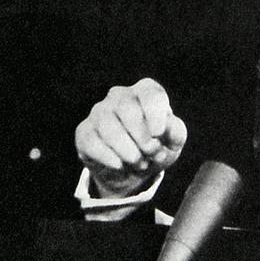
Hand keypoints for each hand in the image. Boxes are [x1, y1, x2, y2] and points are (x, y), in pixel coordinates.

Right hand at [75, 78, 187, 197]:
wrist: (134, 169)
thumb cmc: (158, 147)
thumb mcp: (173, 141)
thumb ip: (174, 131)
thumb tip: (164, 127)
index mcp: (146, 91)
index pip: (150, 94)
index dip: (155, 114)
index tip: (159, 135)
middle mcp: (120, 95)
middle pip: (128, 109)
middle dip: (142, 138)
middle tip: (151, 154)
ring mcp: (99, 111)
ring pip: (108, 125)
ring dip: (127, 150)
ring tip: (139, 162)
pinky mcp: (84, 131)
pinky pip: (92, 141)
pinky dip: (108, 157)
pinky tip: (119, 165)